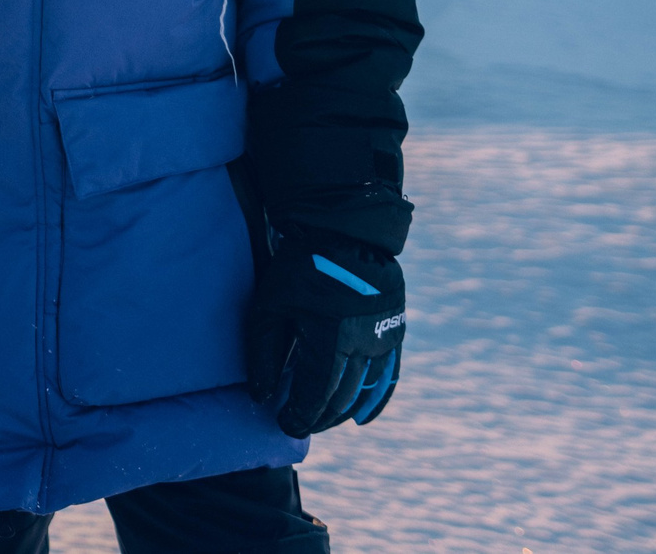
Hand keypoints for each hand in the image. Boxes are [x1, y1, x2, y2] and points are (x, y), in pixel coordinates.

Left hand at [247, 244, 404, 436]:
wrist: (347, 231)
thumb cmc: (300, 267)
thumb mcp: (270, 306)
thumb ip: (263, 354)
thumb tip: (261, 396)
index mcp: (331, 342)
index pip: (315, 397)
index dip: (299, 417)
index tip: (285, 425)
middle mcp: (362, 347)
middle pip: (341, 399)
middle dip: (319, 417)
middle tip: (300, 423)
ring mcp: (383, 340)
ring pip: (364, 392)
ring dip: (343, 411)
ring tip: (323, 419)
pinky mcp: (394, 331)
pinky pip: (389, 377)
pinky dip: (376, 400)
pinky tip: (362, 417)